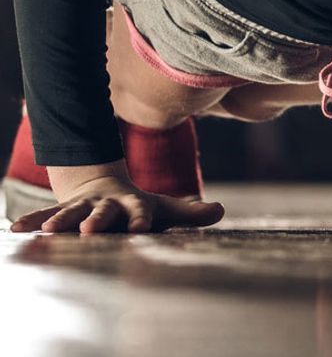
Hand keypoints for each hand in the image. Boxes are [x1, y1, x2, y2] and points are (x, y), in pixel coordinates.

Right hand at [9, 175, 224, 233]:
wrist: (103, 189)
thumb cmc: (138, 207)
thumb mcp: (165, 209)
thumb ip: (191, 213)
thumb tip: (221, 210)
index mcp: (132, 204)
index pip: (140, 211)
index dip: (141, 218)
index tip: (142, 228)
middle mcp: (106, 205)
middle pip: (103, 213)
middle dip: (98, 220)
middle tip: (92, 230)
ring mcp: (82, 208)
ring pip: (71, 214)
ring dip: (61, 221)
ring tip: (50, 232)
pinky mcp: (63, 213)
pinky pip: (45, 216)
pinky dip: (33, 221)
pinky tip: (16, 230)